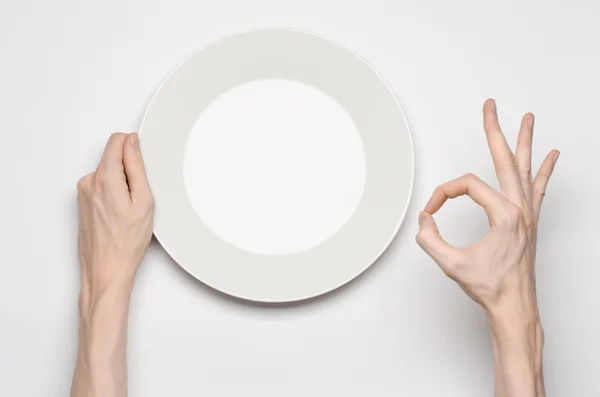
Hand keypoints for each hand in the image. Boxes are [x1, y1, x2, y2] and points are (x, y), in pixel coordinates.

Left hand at [77, 132, 153, 297]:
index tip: (142, 160)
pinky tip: (120, 214)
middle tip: (138, 195)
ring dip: (121, 183)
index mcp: (104, 178)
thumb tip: (132, 144)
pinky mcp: (83, 202)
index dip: (133, 145)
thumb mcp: (143, 201)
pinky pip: (101, 186)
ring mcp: (83, 193)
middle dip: (129, 169)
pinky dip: (113, 194)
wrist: (106, 269)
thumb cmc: (126, 242)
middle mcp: (88, 182)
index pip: (116, 140)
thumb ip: (136, 167)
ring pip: (107, 172)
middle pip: (112, 157)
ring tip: (129, 208)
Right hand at [416, 99, 557, 310]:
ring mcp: (528, 214)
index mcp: (504, 215)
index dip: (444, 194)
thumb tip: (425, 219)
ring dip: (525, 142)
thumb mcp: (452, 264)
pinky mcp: (529, 221)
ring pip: (525, 168)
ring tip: (528, 119)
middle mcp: (519, 209)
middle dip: (495, 131)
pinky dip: (544, 170)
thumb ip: (430, 238)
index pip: (467, 187)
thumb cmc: (490, 287)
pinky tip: (551, 156)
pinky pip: (538, 188)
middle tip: (490, 107)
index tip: (431, 209)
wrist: (515, 306)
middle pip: (505, 160)